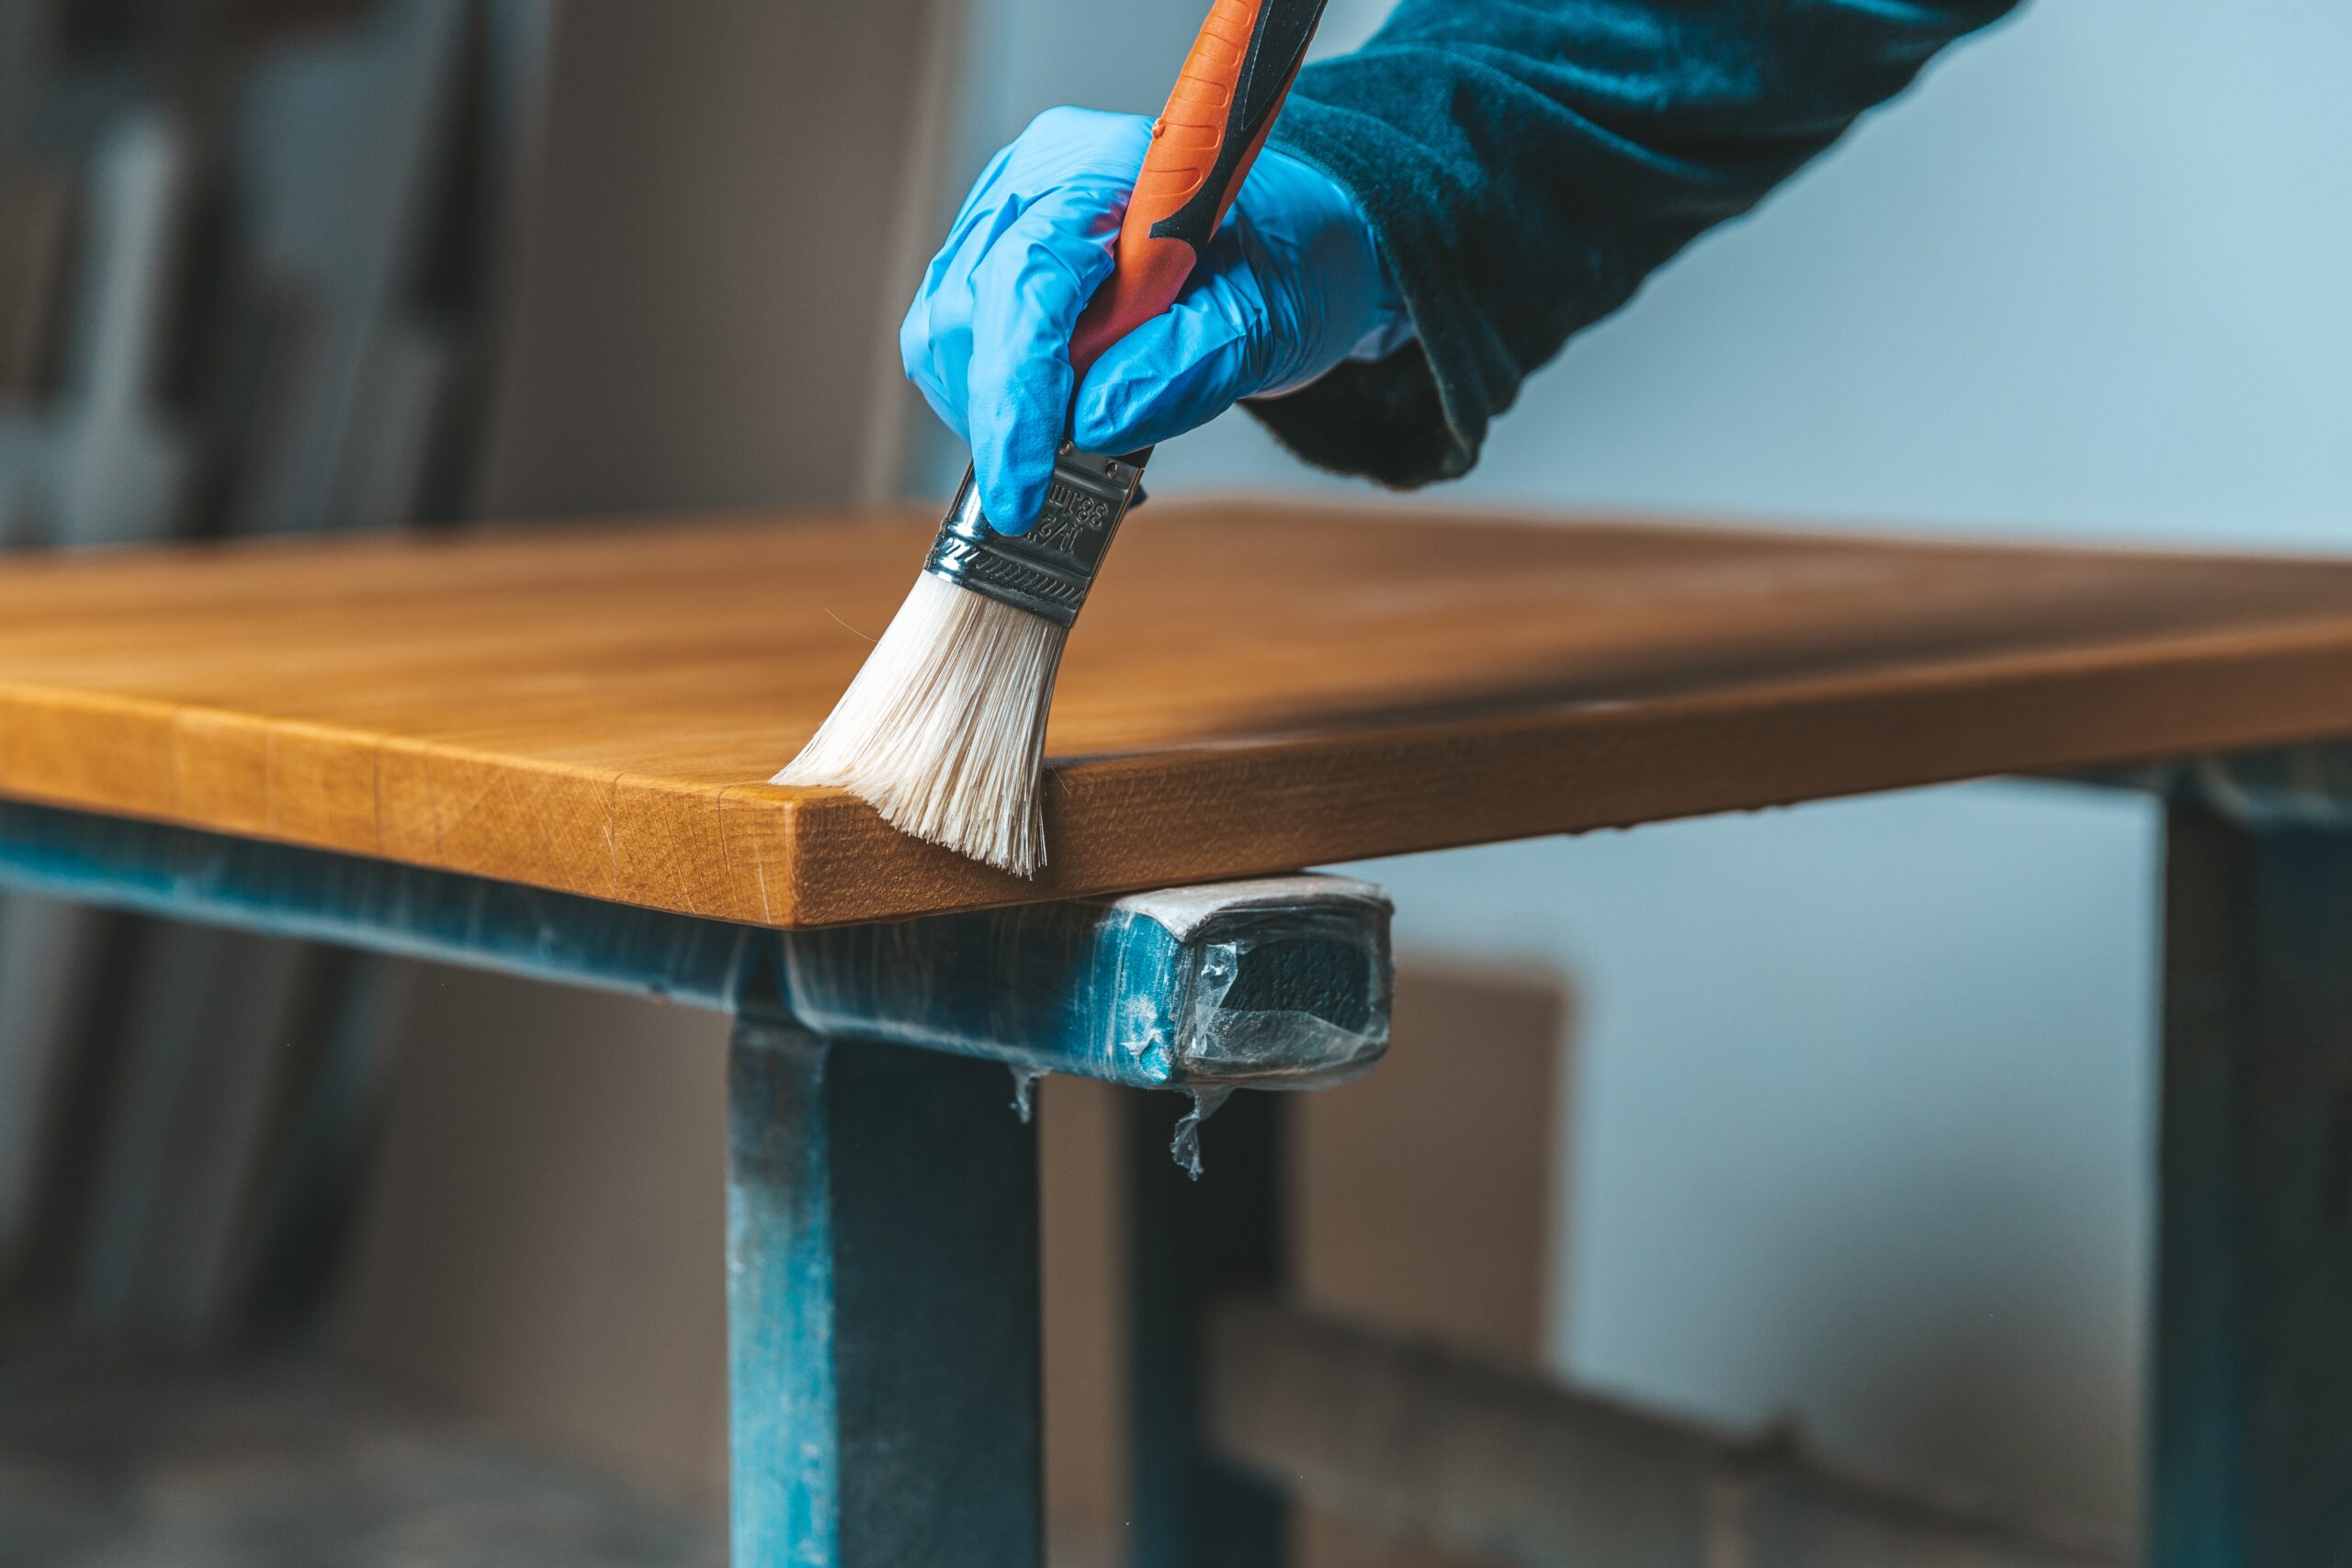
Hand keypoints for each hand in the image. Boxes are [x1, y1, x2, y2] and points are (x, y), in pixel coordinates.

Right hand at [901, 106, 1408, 534]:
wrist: (1287, 242)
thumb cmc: (1287, 259)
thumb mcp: (1271, 318)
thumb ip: (1188, 363)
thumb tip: (1094, 421)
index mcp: (1105, 167)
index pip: (1027, 277)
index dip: (1017, 391)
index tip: (1022, 488)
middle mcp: (1034, 183)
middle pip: (966, 310)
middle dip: (1004, 412)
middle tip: (1059, 481)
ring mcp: (1002, 222)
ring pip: (945, 337)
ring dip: (996, 414)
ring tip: (1070, 445)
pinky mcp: (989, 264)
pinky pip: (958, 349)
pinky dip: (998, 405)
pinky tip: (1054, 422)